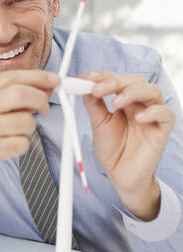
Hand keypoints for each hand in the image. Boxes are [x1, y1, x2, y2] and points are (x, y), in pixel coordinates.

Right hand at [0, 70, 59, 197]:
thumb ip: (9, 92)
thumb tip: (45, 86)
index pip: (12, 77)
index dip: (38, 77)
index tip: (54, 80)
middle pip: (20, 94)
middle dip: (40, 99)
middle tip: (44, 107)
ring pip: (25, 120)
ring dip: (31, 125)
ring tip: (20, 129)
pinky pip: (22, 144)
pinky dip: (23, 144)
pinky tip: (12, 143)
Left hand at [82, 70, 175, 219]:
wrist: (121, 176)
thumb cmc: (112, 150)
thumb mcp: (98, 124)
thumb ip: (93, 104)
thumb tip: (85, 84)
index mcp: (124, 100)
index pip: (117, 79)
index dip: (103, 75)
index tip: (86, 77)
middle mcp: (140, 104)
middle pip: (135, 80)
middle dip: (115, 81)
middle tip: (98, 89)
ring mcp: (152, 115)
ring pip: (153, 91)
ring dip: (133, 92)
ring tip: (115, 103)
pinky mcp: (162, 129)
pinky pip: (166, 113)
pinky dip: (153, 112)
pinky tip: (139, 118)